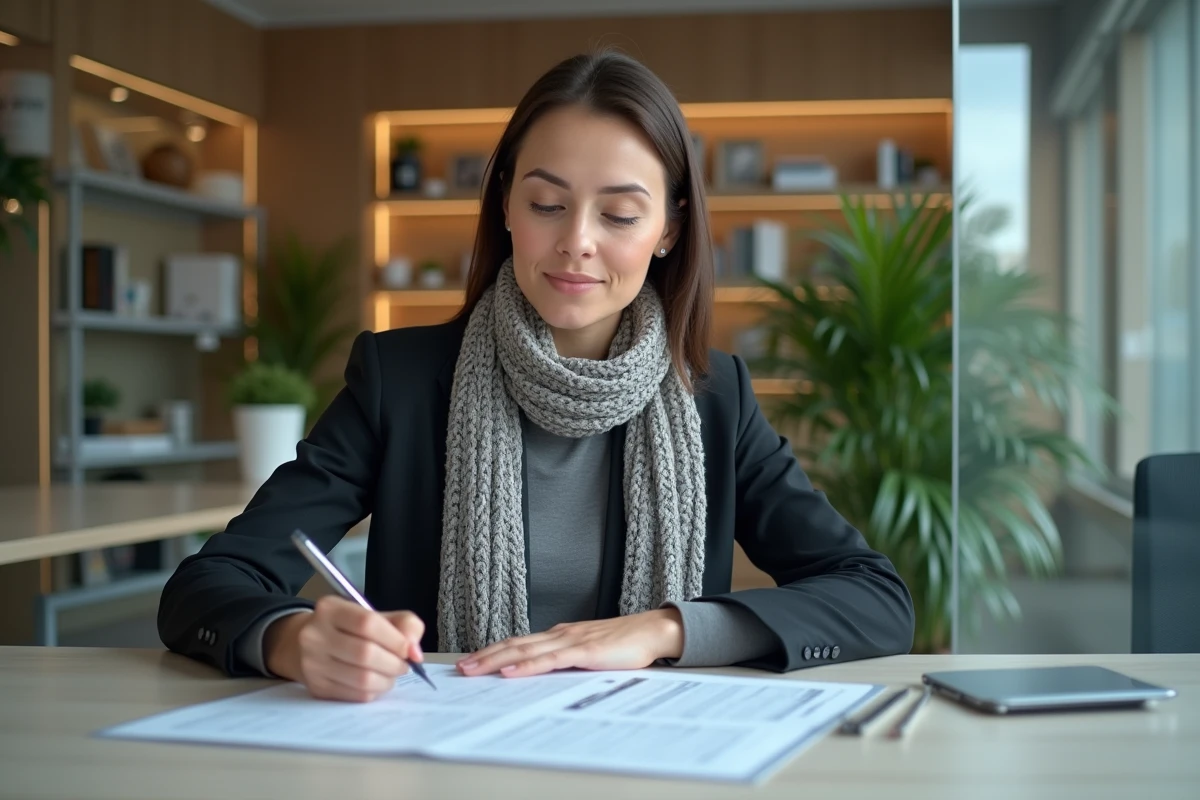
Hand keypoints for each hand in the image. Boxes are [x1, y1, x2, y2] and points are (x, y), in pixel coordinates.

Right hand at [264, 596, 425, 702]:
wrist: (305, 645)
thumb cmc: (349, 629)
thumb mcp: (376, 616)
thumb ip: (404, 625)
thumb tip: (415, 652)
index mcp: (330, 609)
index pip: (367, 623)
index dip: (394, 639)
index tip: (408, 649)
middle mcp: (315, 635)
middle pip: (365, 653)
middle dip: (394, 663)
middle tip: (403, 665)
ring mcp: (312, 663)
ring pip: (361, 679)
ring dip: (386, 680)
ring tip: (391, 674)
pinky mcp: (316, 687)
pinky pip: (355, 695)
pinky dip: (374, 691)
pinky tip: (376, 683)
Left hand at [456, 608, 683, 678]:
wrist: (651, 630)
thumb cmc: (624, 643)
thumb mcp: (589, 652)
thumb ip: (567, 660)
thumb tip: (545, 673)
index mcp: (560, 635)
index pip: (519, 642)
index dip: (493, 651)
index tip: (472, 660)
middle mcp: (559, 634)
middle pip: (514, 644)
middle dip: (485, 656)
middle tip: (460, 667)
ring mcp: (570, 641)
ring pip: (525, 650)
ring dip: (496, 660)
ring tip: (474, 669)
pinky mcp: (583, 651)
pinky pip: (549, 659)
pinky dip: (526, 665)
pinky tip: (511, 671)